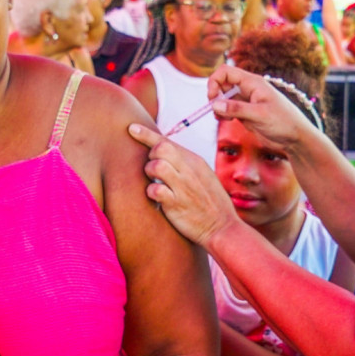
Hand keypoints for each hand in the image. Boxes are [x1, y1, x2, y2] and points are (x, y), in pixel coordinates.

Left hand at [127, 124, 241, 246]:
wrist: (222, 227)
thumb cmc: (210, 202)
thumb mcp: (204, 176)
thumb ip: (185, 164)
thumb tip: (165, 153)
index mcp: (195, 161)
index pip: (167, 141)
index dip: (146, 134)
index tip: (131, 128)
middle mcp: (189, 170)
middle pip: (160, 148)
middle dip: (150, 156)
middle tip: (152, 169)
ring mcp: (183, 187)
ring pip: (156, 166)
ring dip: (149, 173)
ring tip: (155, 182)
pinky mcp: (176, 204)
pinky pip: (155, 190)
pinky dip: (150, 193)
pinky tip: (156, 198)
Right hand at [206, 66, 315, 150]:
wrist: (295, 138)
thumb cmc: (284, 122)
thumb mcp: (260, 114)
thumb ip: (236, 108)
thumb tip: (215, 103)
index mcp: (253, 83)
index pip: (226, 72)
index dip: (215, 82)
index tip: (213, 98)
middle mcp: (248, 89)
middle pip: (222, 84)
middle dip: (215, 96)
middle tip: (217, 111)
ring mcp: (246, 102)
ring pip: (223, 98)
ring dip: (218, 106)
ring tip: (222, 118)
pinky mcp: (245, 113)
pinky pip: (228, 109)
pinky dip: (223, 114)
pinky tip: (226, 121)